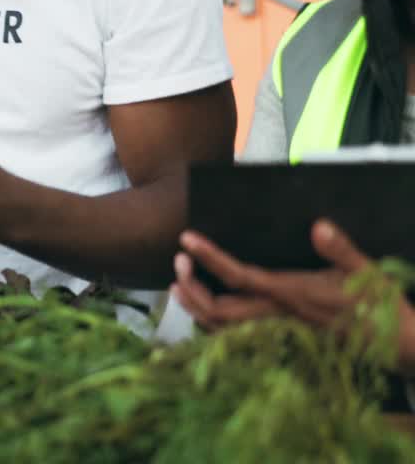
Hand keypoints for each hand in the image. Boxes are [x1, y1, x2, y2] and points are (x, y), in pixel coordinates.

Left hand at [173, 220, 414, 368]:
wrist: (395, 345)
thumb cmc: (377, 303)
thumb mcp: (364, 270)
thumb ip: (339, 248)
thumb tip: (318, 226)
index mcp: (291, 294)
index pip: (238, 276)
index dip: (209, 258)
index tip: (186, 239)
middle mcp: (277, 316)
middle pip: (218, 310)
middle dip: (192, 286)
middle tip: (178, 260)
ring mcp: (276, 331)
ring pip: (222, 328)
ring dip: (196, 307)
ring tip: (178, 283)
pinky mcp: (280, 339)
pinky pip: (235, 336)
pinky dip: (212, 323)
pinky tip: (203, 307)